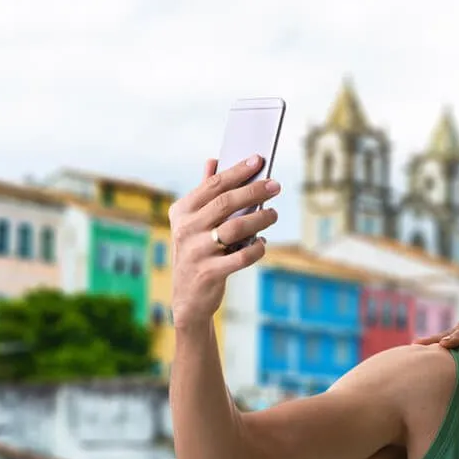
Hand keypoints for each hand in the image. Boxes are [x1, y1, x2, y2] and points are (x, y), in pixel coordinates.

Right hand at [169, 156, 281, 328]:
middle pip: (226, 202)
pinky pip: (241, 257)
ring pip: (236, 228)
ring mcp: (197, 251)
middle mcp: (186, 229)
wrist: (188, 297)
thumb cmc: (196, 252)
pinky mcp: (209, 272)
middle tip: (276, 185)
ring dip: (260, 219)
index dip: (237, 171)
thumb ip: (204, 193)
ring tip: (273, 214)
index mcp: (182, 211)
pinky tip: (262, 243)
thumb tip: (213, 160)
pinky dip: (256, 248)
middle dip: (254, 191)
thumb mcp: (193, 222)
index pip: (213, 185)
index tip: (258, 160)